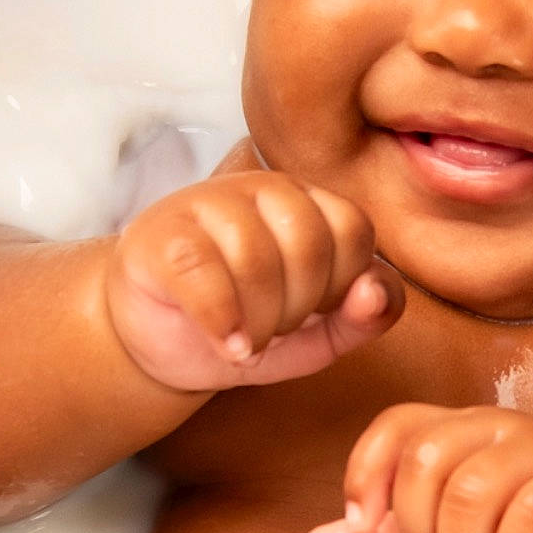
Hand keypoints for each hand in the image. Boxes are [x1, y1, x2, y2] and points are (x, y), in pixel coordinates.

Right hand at [105, 172, 401, 390]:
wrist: (164, 343)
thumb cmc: (250, 324)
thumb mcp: (322, 332)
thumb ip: (367, 314)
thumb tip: (374, 290)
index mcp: (309, 201)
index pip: (353, 228)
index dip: (342, 287)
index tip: (314, 312)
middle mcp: (260, 188)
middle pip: (308, 243)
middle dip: (299, 308)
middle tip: (274, 330)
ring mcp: (206, 204)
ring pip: (255, 258)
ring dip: (260, 322)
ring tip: (247, 339)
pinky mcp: (158, 236)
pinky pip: (203, 271)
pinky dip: (222, 321)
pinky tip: (227, 344)